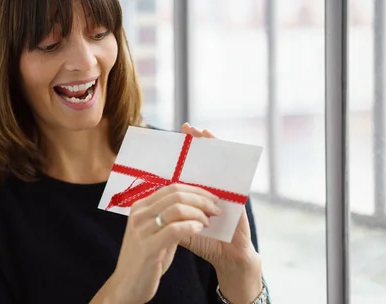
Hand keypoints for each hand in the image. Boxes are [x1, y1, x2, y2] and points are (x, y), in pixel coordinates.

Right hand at [91, 183, 220, 303]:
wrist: (126, 286)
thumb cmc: (144, 261)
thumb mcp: (155, 234)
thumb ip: (169, 220)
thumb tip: (193, 208)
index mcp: (140, 207)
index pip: (171, 188)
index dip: (195, 190)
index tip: (211, 197)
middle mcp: (139, 215)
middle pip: (175, 195)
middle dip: (201, 199)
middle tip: (215, 209)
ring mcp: (142, 230)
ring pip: (176, 209)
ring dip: (198, 213)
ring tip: (208, 222)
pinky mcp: (148, 247)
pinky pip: (174, 230)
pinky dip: (191, 227)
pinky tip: (199, 229)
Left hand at [178, 123, 262, 303]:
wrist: (227, 258)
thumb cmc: (205, 242)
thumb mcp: (183, 226)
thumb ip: (170, 216)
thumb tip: (147, 208)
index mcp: (197, 194)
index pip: (188, 169)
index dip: (182, 154)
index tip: (172, 139)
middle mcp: (211, 189)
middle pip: (203, 161)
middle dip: (196, 143)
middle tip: (187, 127)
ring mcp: (225, 190)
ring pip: (219, 163)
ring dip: (212, 146)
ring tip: (202, 131)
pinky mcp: (238, 195)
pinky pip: (234, 173)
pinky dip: (230, 160)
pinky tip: (224, 148)